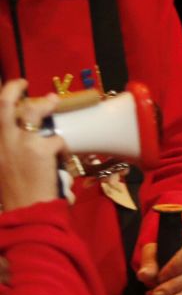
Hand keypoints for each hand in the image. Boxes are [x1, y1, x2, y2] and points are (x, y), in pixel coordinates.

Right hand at [0, 80, 65, 211]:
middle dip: (13, 88)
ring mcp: (21, 142)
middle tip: (23, 82)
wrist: (25, 211)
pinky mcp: (41, 149)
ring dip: (44, 104)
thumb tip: (23, 141)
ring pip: (33, 112)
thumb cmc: (16, 197)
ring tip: (53, 100)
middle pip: (5, 103)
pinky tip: (63, 158)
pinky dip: (63, 148)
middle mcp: (2, 140)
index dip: (3, 102)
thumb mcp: (3, 169)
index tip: (9, 94)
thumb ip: (8, 152)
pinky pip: (58, 140)